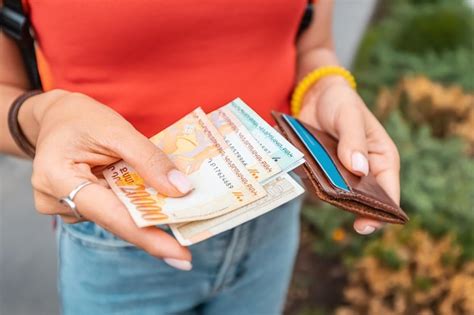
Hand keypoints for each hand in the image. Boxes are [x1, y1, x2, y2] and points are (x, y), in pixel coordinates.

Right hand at [26, 90, 193, 269]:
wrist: (57, 117)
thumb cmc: (82, 119)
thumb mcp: (118, 130)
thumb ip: (148, 159)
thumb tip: (180, 190)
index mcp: (58, 177)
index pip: (110, 215)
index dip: (148, 237)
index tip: (180, 257)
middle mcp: (56, 200)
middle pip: (115, 220)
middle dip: (153, 227)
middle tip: (190, 238)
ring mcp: (63, 207)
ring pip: (115, 216)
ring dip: (144, 211)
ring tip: (176, 208)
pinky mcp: (76, 207)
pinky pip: (111, 210)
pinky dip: (133, 204)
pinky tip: (151, 197)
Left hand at [298, 76, 399, 234]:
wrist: (316, 94)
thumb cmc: (342, 102)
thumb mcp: (349, 116)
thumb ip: (353, 141)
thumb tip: (358, 171)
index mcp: (382, 159)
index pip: (388, 192)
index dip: (380, 213)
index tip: (364, 226)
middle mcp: (364, 171)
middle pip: (362, 200)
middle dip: (350, 207)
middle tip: (335, 207)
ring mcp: (341, 173)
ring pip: (337, 195)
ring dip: (327, 195)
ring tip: (316, 183)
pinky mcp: (322, 171)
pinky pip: (318, 185)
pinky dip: (311, 184)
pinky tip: (303, 175)